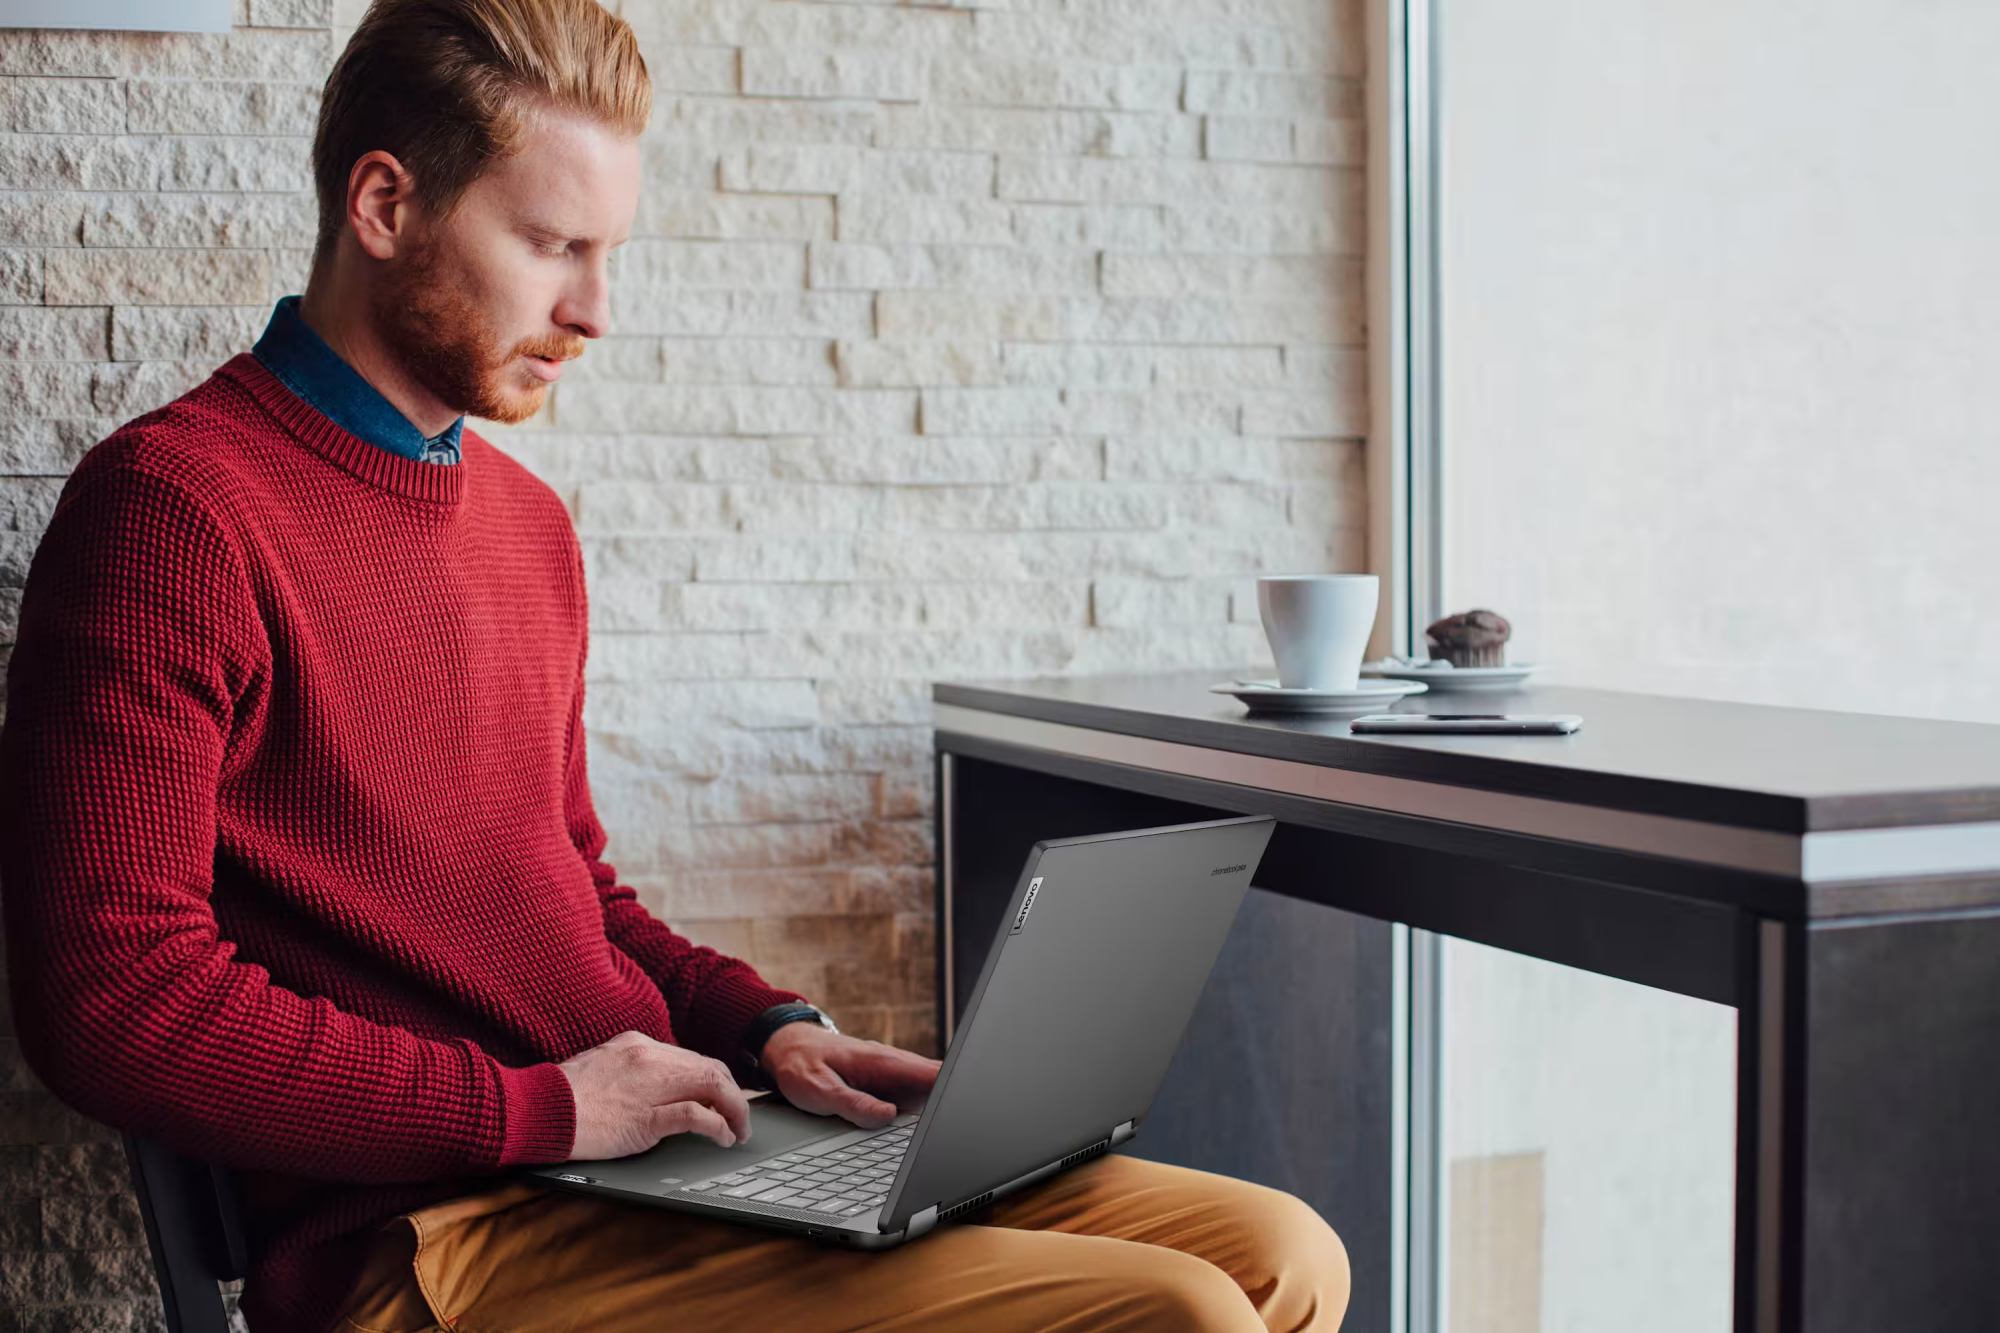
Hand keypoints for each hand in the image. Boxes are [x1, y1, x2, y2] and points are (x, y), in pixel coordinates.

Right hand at [558, 1030, 752, 1159]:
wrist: (535, 1108)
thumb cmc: (559, 1096)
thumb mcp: (599, 1067)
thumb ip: (630, 1072)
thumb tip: (653, 1090)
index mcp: (637, 1044)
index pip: (691, 1058)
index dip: (714, 1080)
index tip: (723, 1098)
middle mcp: (648, 1058)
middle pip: (710, 1069)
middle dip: (733, 1094)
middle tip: (740, 1118)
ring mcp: (648, 1086)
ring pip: (712, 1086)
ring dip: (734, 1110)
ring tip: (738, 1131)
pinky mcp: (645, 1118)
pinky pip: (696, 1116)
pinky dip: (717, 1126)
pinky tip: (722, 1139)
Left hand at [759, 1024, 941, 1128]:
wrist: (788, 1048)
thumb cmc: (802, 1063)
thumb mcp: (819, 1088)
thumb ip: (853, 1103)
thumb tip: (888, 1116)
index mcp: (883, 1062)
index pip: (933, 1072)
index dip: (956, 1088)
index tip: (966, 1108)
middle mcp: (893, 1068)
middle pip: (938, 1085)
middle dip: (953, 1105)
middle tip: (959, 1133)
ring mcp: (892, 1079)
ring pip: (928, 1096)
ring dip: (938, 1114)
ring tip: (946, 1138)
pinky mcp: (886, 1090)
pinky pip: (913, 1103)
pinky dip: (923, 1117)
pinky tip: (926, 1135)